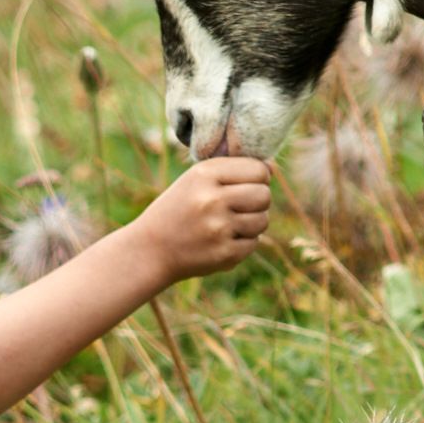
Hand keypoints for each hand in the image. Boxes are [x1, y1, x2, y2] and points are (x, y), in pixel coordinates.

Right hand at [134, 156, 271, 281]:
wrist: (150, 249)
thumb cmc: (179, 209)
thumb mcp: (196, 180)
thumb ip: (232, 170)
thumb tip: (273, 169)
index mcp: (204, 174)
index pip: (258, 169)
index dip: (258, 178)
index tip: (245, 185)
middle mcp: (212, 199)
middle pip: (264, 195)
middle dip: (257, 201)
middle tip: (239, 206)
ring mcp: (219, 228)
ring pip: (263, 220)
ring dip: (252, 222)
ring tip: (229, 224)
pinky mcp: (224, 253)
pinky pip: (254, 243)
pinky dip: (243, 243)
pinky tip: (222, 240)